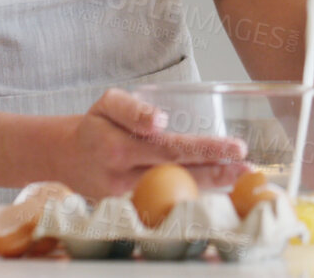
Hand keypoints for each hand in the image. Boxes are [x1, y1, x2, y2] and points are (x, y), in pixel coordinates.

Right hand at [49, 89, 249, 199]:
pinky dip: (193, 197)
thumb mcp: (107, 103)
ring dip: (211, 187)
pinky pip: (164, 203)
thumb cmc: (95, 126)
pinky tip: (219, 190)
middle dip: (217, 172)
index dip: (205, 150)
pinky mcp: (128, 210)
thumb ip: (132, 108)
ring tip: (240, 177)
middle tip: (248, 167)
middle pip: (178, 175)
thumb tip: (159, 121)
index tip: (236, 148)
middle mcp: (123, 177)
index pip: (170, 149)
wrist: (65, 157)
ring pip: (174, 194)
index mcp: (118, 147)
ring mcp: (127, 199)